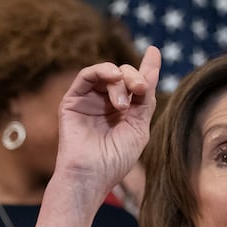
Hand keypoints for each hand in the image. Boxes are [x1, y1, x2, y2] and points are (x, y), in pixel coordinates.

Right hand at [52, 46, 161, 201]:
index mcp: (123, 111)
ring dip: (120, 79)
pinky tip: (114, 79)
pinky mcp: (72, 101)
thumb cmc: (115, 160)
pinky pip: (87, 75)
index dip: (146, 67)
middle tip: (140, 91)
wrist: (91, 176)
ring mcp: (88, 101)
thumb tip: (153, 68)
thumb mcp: (139, 126)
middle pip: (124, 75)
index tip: (154, 51)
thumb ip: (145, 98)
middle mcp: (105, 103)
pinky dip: (102, 71)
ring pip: (107, 73)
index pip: (135, 84)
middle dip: (135, 78)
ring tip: (123, 103)